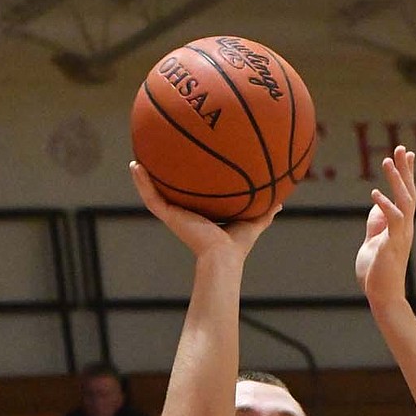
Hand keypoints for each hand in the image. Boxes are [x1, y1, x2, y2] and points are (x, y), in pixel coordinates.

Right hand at [129, 162, 279, 266]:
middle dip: (163, 177)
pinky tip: (134, 165)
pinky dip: (141, 182)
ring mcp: (174, 215)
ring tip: (136, 160)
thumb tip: (281, 202)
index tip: (185, 167)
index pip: (192, 197)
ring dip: (143, 178)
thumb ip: (265, 211)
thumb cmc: (237, 246)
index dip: (188, 184)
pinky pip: (151, 197)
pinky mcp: (168, 216)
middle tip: (156, 158)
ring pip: (154, 194)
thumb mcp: (253, 221)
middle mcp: (185, 214)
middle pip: (171, 193)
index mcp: (201, 216)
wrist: (223, 257)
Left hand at [354, 146, 415, 306]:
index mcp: (400, 226)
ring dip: (396, 181)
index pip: (406, 194)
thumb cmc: (377, 274)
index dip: (406, 173)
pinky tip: (374, 193)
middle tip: (401, 148)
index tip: (406, 153)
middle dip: (405, 169)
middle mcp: (405, 227)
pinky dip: (384, 205)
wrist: (383, 297)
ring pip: (404, 201)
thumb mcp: (373, 242)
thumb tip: (376, 206)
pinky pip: (392, 220)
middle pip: (408, 192)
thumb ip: (376, 224)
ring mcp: (401, 235)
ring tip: (388, 161)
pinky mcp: (393, 244)